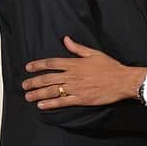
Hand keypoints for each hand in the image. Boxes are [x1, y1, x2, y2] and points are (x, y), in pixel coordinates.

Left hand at [22, 36, 146, 109]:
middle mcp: (73, 76)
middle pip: (48, 78)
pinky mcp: (80, 99)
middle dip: (34, 81)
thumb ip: (78, 48)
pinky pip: (62, 101)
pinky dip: (50, 104)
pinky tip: (42, 105)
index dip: (38, 65)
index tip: (28, 68)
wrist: (122, 81)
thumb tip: (66, 40)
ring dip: (38, 94)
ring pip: (52, 91)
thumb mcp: (94, 53)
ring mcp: (76, 88)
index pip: (52, 63)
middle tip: (24, 85)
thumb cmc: (110, 67)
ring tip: (28, 96)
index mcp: (75, 63)